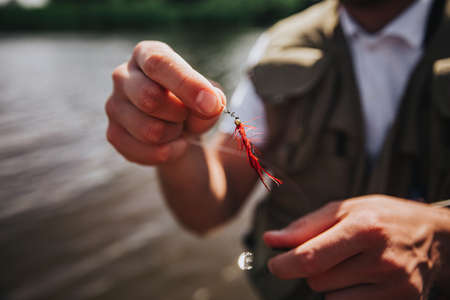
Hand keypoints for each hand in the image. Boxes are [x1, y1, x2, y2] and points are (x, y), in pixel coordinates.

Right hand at [105, 41, 225, 164]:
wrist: (180, 131)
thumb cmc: (193, 105)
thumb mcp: (209, 97)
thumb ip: (213, 98)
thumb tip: (210, 104)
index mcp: (146, 54)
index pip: (158, 63)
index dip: (186, 84)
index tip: (210, 104)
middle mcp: (123, 75)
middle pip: (150, 98)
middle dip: (180, 114)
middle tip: (186, 115)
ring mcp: (114, 105)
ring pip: (150, 131)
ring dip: (174, 135)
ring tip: (177, 128)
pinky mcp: (113, 133)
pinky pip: (145, 152)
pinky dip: (168, 153)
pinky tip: (171, 144)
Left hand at [264, 195, 446, 299]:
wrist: (433, 235)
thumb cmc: (380, 216)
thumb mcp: (344, 209)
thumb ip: (305, 226)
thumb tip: (271, 240)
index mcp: (364, 227)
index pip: (311, 258)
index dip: (284, 265)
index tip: (274, 264)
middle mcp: (381, 258)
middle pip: (317, 280)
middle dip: (312, 269)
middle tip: (331, 253)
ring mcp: (395, 285)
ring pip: (332, 298)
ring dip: (330, 284)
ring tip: (352, 265)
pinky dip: (347, 296)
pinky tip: (364, 279)